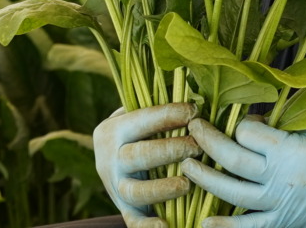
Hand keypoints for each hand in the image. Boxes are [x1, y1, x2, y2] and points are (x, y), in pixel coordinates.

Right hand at [94, 102, 202, 227]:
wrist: (110, 162)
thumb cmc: (138, 131)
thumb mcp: (136, 115)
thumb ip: (156, 104)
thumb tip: (196, 92)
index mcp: (112, 130)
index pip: (140, 120)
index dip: (167, 115)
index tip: (194, 112)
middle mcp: (109, 159)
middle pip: (137, 156)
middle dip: (169, 150)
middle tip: (197, 147)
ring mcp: (115, 187)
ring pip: (135, 190)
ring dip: (162, 188)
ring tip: (188, 184)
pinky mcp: (124, 210)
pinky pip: (133, 222)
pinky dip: (148, 227)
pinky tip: (166, 226)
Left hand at [181, 117, 305, 227]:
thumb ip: (275, 123)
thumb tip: (242, 119)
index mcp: (289, 148)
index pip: (247, 133)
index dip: (238, 124)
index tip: (239, 121)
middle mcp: (280, 177)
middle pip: (233, 160)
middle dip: (208, 142)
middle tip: (193, 130)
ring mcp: (278, 203)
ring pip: (233, 192)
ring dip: (205, 178)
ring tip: (187, 166)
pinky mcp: (281, 221)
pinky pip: (249, 227)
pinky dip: (226, 226)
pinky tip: (205, 221)